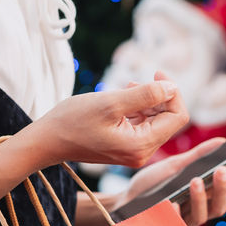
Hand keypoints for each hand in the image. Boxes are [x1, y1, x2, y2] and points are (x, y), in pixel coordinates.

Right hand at [25, 71, 189, 168]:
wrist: (47, 140)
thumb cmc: (74, 120)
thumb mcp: (111, 102)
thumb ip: (145, 95)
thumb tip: (172, 87)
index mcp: (141, 146)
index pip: (177, 116)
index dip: (172, 92)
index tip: (156, 72)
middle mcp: (142, 153)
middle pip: (168, 119)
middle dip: (159, 96)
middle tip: (137, 80)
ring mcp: (133, 152)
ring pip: (155, 120)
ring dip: (147, 100)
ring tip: (126, 88)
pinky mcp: (125, 147)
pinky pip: (142, 124)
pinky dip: (137, 108)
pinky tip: (122, 98)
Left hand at [112, 137, 225, 225]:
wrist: (125, 202)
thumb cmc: (152, 185)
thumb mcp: (174, 166)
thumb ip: (197, 157)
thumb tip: (222, 141)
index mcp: (203, 194)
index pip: (225, 185)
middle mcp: (197, 210)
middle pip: (219, 205)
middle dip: (223, 187)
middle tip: (222, 169)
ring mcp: (183, 222)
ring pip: (201, 216)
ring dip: (200, 198)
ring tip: (195, 180)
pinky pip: (174, 225)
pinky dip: (174, 213)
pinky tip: (171, 202)